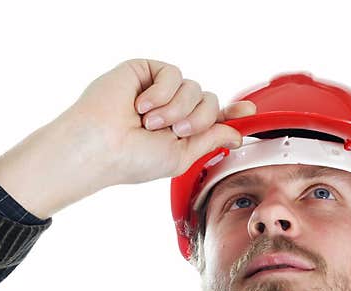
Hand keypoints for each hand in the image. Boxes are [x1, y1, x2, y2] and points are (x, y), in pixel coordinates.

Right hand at [60, 58, 255, 186]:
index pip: (212, 117)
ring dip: (176, 109)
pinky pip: (173, 74)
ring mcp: (158, 90)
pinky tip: (141, 107)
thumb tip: (235, 134)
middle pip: (209, 101)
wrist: (102, 147)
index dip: (230, 113)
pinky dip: (161, 93)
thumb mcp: (181, 156)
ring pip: (194, 88)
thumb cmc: (132, 159)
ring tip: (150, 123)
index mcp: (178, 132)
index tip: (247, 113)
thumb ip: (210, 140)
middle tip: (175, 131)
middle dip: (198, 119)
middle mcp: (171, 110)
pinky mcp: (145, 71)